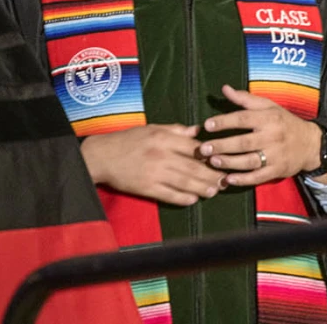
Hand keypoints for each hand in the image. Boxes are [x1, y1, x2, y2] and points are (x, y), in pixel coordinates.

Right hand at [80, 124, 225, 205]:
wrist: (102, 156)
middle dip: (211, 175)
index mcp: (163, 138)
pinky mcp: (147, 188)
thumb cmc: (128, 140)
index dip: (209, 155)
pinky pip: (170, 195)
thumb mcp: (151, 128)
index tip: (221, 159)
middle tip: (224, 180)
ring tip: (214, 191)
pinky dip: (184, 198)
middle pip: (193, 167)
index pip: (192, 147)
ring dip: (203, 188)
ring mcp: (154, 173)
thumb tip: (197, 131)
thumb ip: (175, 130)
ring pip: (185, 182)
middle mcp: (161, 155)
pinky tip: (194, 199)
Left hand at [199, 85, 321, 186]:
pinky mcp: (277, 171)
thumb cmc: (284, 122)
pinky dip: (243, 179)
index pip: (243, 119)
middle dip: (222, 145)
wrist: (310, 143)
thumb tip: (224, 88)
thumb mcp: (269, 106)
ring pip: (249, 161)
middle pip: (243, 142)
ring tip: (212, 162)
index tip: (207, 125)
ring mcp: (275, 155)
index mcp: (268, 118)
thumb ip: (245, 99)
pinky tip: (229, 179)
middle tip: (203, 148)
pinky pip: (258, 177)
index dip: (224, 122)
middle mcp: (272, 136)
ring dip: (229, 162)